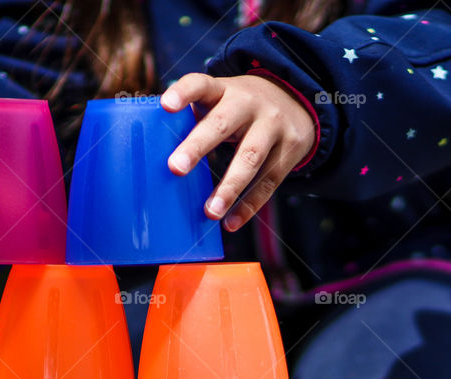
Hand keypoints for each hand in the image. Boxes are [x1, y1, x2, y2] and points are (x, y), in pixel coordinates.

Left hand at [161, 73, 314, 230]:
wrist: (297, 101)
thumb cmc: (239, 108)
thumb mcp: (221, 100)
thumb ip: (195, 118)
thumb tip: (153, 151)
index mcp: (224, 91)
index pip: (201, 85)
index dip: (183, 93)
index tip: (165, 105)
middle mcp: (249, 104)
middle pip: (222, 124)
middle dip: (197, 146)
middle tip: (175, 168)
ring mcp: (273, 126)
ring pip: (250, 158)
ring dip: (229, 187)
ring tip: (210, 211)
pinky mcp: (289, 151)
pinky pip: (268, 182)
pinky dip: (248, 206)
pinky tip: (230, 222)